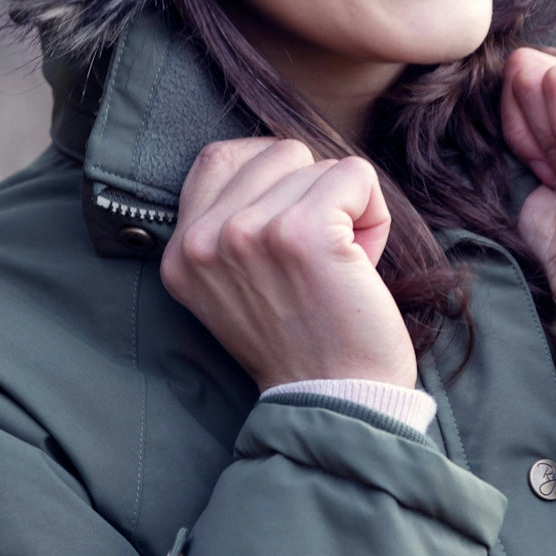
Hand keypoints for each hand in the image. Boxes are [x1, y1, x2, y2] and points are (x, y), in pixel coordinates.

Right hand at [160, 137, 415, 391]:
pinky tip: (361, 263)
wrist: (335, 402)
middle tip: (319, 257)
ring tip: (338, 267)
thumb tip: (280, 155)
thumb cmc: (304, 340)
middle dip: (312, 192)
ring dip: (345, 209)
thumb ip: (234, 223)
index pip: (218, 156)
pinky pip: (355, 174)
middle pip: (276, 152)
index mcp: (181, 251)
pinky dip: (374, 214)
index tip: (294, 217)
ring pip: (319, 163)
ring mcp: (249, 231)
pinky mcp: (303, 231)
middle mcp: (205, 239)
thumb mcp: (236, 284)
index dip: (270, 171)